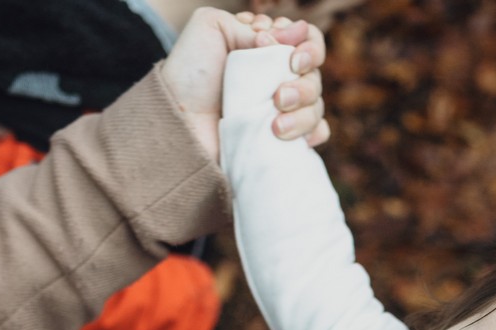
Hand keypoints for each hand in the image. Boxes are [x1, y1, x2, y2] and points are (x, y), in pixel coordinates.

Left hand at [161, 9, 328, 160]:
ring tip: (274, 123)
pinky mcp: (281, 138)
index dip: (307, 44)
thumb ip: (247, 25)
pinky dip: (312, 133)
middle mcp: (278, 77)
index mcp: (267, 49)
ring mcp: (281, 109)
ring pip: (317, 105)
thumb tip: (281, 43)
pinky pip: (317, 133)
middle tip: (278, 95)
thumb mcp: (210, 26)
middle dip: (305, 83)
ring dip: (303, 111)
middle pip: (315, 74)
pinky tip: (289, 134)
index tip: (286, 52)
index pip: (308, 40)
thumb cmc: (190, 73)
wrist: (178, 121)